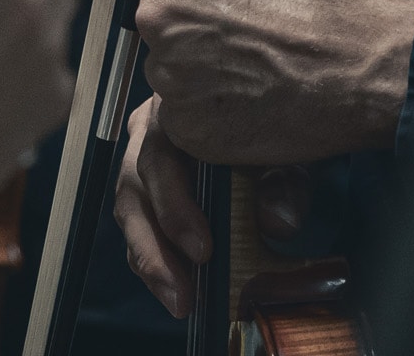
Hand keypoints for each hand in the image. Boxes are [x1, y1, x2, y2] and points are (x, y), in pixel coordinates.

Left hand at [82, 0, 413, 163]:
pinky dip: (210, 116)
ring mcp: (170, 76)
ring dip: (196, 74)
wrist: (366, 68)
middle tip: (231, 34)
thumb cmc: (326, 6)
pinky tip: (253, 102)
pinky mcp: (187, 126)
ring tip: (253, 69)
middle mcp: (158, 17)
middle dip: (179, 28)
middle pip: (144, 22)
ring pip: (166, 72)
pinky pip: (184, 118)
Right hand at [111, 100, 327, 316]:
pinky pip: (140, 229)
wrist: (268, 123)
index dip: (174, 208)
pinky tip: (177, 290)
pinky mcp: (147, 193)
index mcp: (173, 112)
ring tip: (179, 301)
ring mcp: (141, 162)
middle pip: (132, 192)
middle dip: (154, 249)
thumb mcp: (283, 153)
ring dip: (152, 261)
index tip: (202, 251)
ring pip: (130, 214)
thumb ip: (283, 184)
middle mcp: (146, 133)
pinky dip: (157, 261)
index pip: (158, 159)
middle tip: (181, 292)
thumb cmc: (268, 134)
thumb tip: (277, 222)